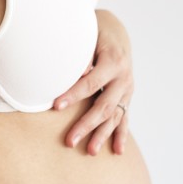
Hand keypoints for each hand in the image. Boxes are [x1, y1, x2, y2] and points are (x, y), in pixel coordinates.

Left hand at [54, 10, 132, 155]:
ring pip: (114, 116)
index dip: (73, 95)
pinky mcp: (126, 97)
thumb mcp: (87, 38)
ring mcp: (127, 89)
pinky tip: (117, 151)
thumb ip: (81, 56)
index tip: (55, 106)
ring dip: (102, 135)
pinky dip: (120, 135)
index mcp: (113, 61)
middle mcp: (124, 78)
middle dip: (86, 124)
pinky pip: (124, 119)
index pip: (91, 82)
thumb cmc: (94, 34)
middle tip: (69, 141)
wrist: (115, 32)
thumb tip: (74, 73)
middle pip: (103, 106)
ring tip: (89, 151)